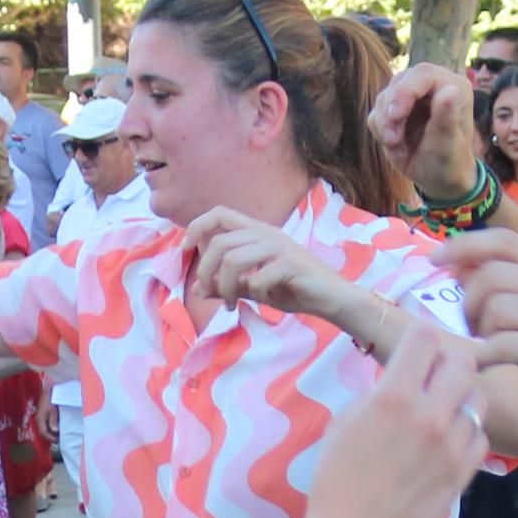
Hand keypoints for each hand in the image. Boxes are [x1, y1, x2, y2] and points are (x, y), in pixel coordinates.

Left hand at [182, 208, 350, 322]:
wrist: (331, 298)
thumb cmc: (293, 289)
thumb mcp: (254, 288)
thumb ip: (229, 285)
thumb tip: (199, 289)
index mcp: (257, 232)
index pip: (220, 213)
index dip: (197, 227)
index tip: (185, 250)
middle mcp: (267, 233)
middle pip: (219, 243)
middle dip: (206, 271)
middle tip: (209, 294)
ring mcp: (280, 247)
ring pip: (232, 260)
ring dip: (224, 287)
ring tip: (230, 304)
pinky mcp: (291, 264)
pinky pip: (256, 279)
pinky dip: (253, 293)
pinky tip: (264, 300)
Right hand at [299, 322, 481, 517]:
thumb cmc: (336, 480)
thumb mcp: (343, 424)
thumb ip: (378, 392)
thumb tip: (401, 376)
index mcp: (394, 396)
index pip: (424, 337)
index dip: (418, 337)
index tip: (414, 347)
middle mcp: (430, 413)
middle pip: (462, 360)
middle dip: (446, 362)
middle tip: (433, 375)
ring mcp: (453, 443)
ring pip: (477, 396)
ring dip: (461, 396)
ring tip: (443, 410)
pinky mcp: (465, 470)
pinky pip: (480, 435)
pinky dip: (468, 432)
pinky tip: (448, 442)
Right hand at [369, 62, 481, 206]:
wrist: (439, 180)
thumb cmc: (450, 161)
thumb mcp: (448, 143)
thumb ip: (447, 116)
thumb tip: (450, 89)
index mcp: (451, 86)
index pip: (423, 74)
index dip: (404, 91)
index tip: (394, 116)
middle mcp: (431, 86)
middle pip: (399, 82)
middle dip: (390, 111)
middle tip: (391, 140)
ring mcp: (412, 97)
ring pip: (384, 98)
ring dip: (385, 125)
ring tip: (397, 147)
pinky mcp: (396, 110)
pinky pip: (377, 114)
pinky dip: (381, 132)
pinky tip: (397, 147)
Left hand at [444, 231, 517, 440]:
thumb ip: (505, 284)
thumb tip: (457, 265)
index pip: (501, 240)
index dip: (463, 246)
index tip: (434, 261)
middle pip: (490, 276)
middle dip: (468, 304)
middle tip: (473, 329)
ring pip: (494, 310)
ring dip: (480, 333)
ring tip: (490, 347)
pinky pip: (501, 345)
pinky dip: (484, 358)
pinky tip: (487, 366)